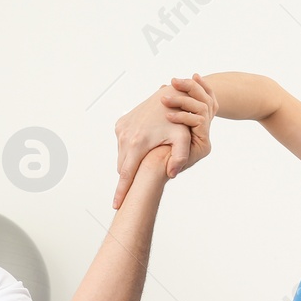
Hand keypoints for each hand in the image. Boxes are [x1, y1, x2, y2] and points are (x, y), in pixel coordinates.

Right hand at [113, 74, 217, 208]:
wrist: (170, 95)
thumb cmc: (179, 118)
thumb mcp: (183, 138)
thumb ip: (180, 156)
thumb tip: (172, 174)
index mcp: (138, 144)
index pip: (126, 175)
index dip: (121, 192)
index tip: (116, 206)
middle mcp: (125, 137)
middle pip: (123, 167)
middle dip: (128, 178)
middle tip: (137, 187)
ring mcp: (121, 130)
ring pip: (122, 156)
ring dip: (130, 162)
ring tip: (146, 160)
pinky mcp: (120, 124)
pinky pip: (122, 144)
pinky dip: (130, 149)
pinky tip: (143, 145)